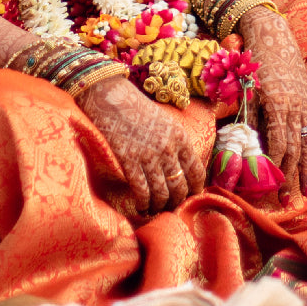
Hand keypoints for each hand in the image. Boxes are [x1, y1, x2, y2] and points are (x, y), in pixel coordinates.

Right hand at [78, 76, 204, 214]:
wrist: (109, 96)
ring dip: (159, 206)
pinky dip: (143, 204)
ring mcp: (149, 155)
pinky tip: (140, 207)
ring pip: (162, 194)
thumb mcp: (166, 120)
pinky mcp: (129, 161)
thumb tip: (181, 168)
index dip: (195, 189)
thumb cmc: (136, 107)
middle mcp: (168, 148)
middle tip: (169, 207)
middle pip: (180, 187)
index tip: (189, 196)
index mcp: (181, 137)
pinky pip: (142, 191)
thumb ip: (176, 143)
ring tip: (154, 209)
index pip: (197, 172)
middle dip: (176, 202)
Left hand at [237, 5, 306, 200]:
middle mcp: (294, 107)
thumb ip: (247, 116)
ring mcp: (305, 105)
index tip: (271, 186)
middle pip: (294, 149)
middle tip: (285, 201)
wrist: (273, 34)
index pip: (278, 144)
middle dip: (290, 177)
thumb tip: (244, 146)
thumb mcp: (245, 88)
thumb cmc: (252, 61)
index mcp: (276, 104)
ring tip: (304, 193)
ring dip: (305, 171)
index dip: (276, 167)